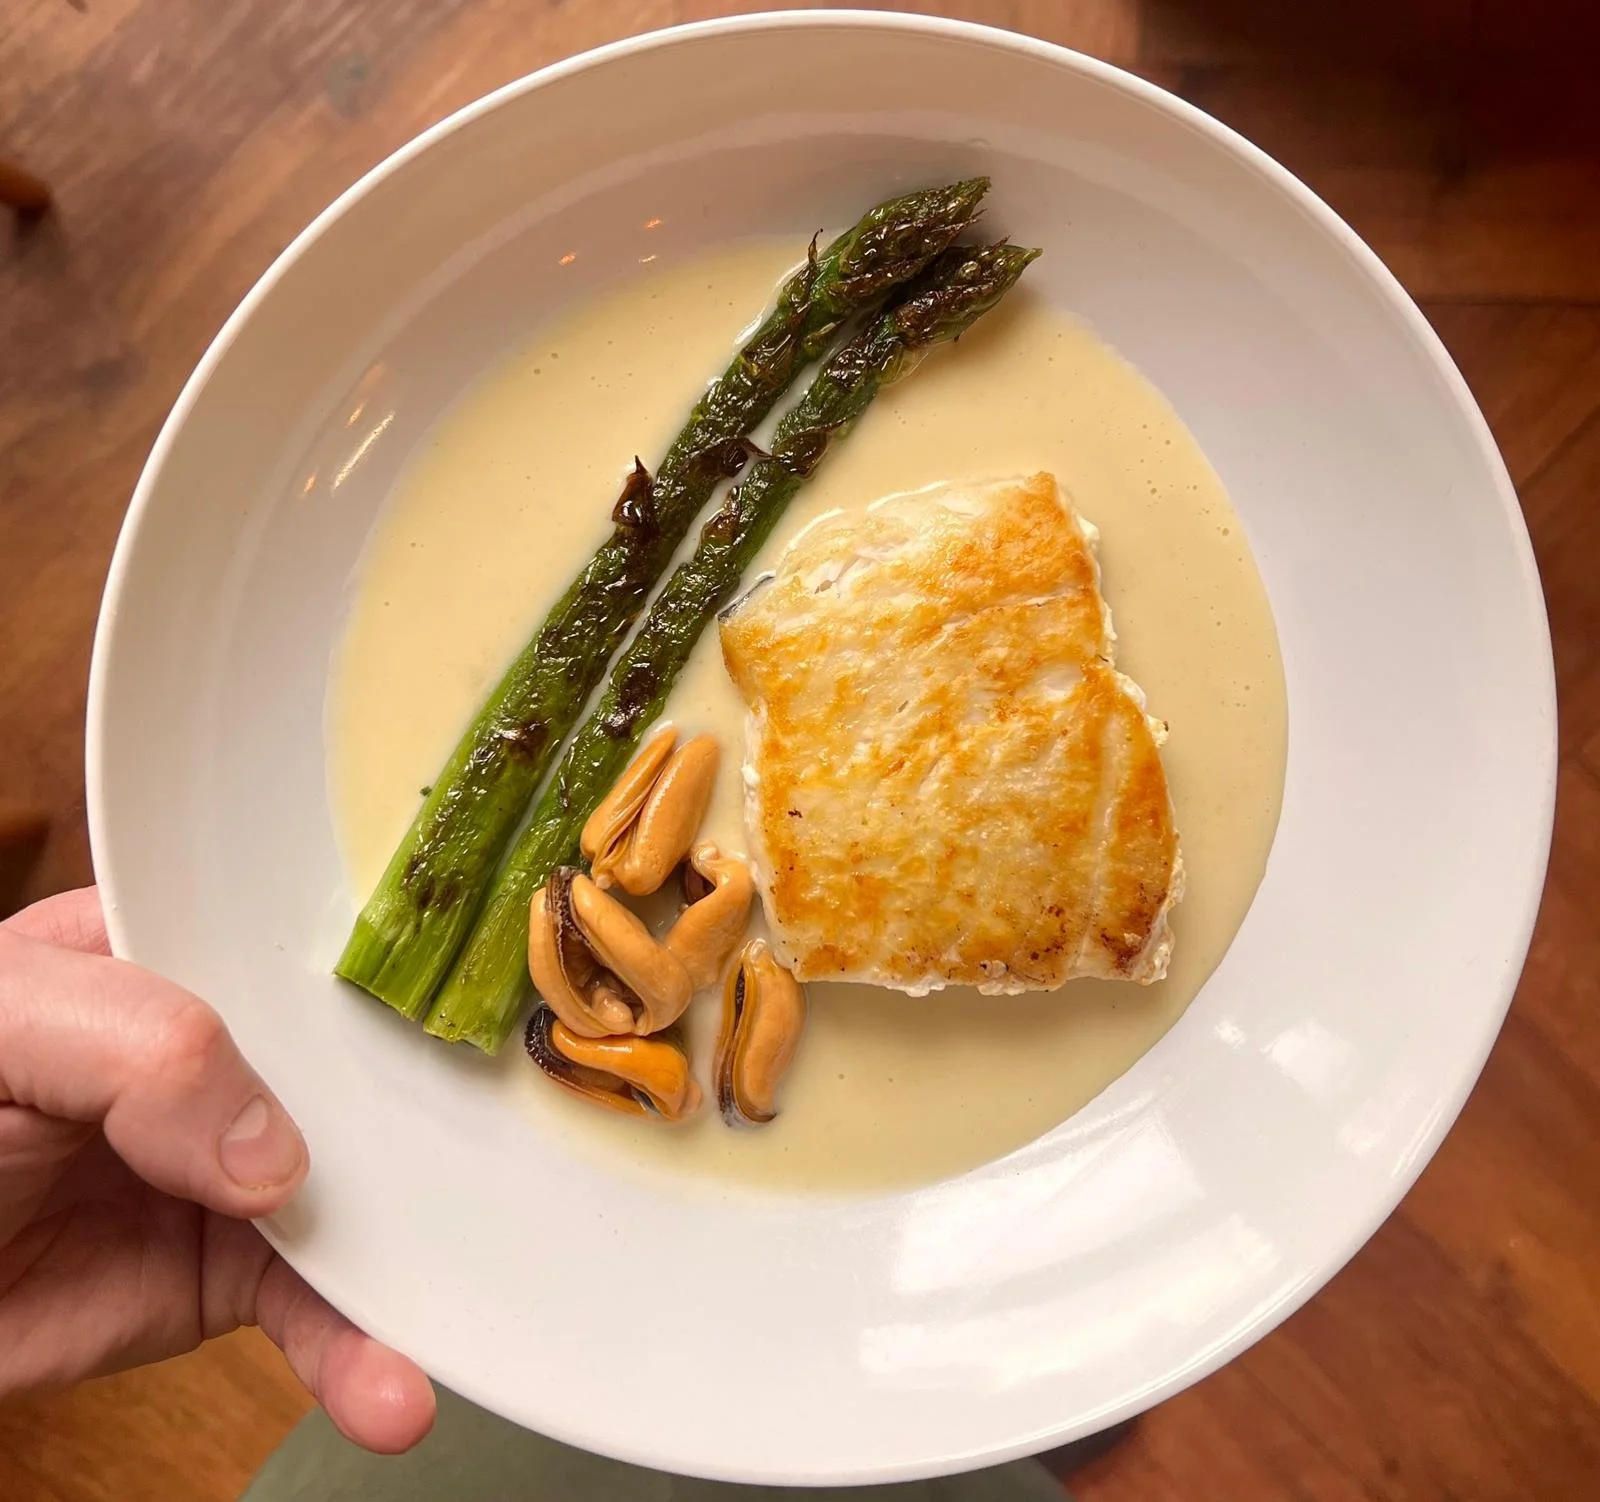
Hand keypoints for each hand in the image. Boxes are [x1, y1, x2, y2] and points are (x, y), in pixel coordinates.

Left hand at [0, 887, 434, 1451]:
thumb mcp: (2, 1028)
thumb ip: (140, 1047)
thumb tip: (274, 1155)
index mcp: (172, 954)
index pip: (307, 947)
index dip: (396, 971)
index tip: (481, 1009)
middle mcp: (221, 1055)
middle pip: (362, 1072)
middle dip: (440, 1125)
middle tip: (516, 1176)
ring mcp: (230, 1164)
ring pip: (357, 1199)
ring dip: (411, 1267)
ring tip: (438, 1337)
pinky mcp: (223, 1268)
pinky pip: (314, 1305)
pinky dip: (357, 1348)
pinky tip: (387, 1388)